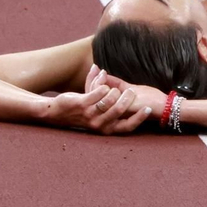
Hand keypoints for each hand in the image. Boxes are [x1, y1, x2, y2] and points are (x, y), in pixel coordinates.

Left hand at [44, 63, 160, 133]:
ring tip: (115, 87)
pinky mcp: (82, 104)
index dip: (139, 118)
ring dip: (114, 91)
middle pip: (119, 111)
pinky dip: (102, 84)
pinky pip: (98, 93)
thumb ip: (115, 111)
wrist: (57, 112)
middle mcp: (99, 125)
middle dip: (128, 99)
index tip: (148, 109)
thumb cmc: (82, 113)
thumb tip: (132, 101)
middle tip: (132, 91)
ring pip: (109, 101)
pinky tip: (102, 77)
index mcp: (107, 128)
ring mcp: (90, 115)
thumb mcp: (100, 116)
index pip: (127, 126)